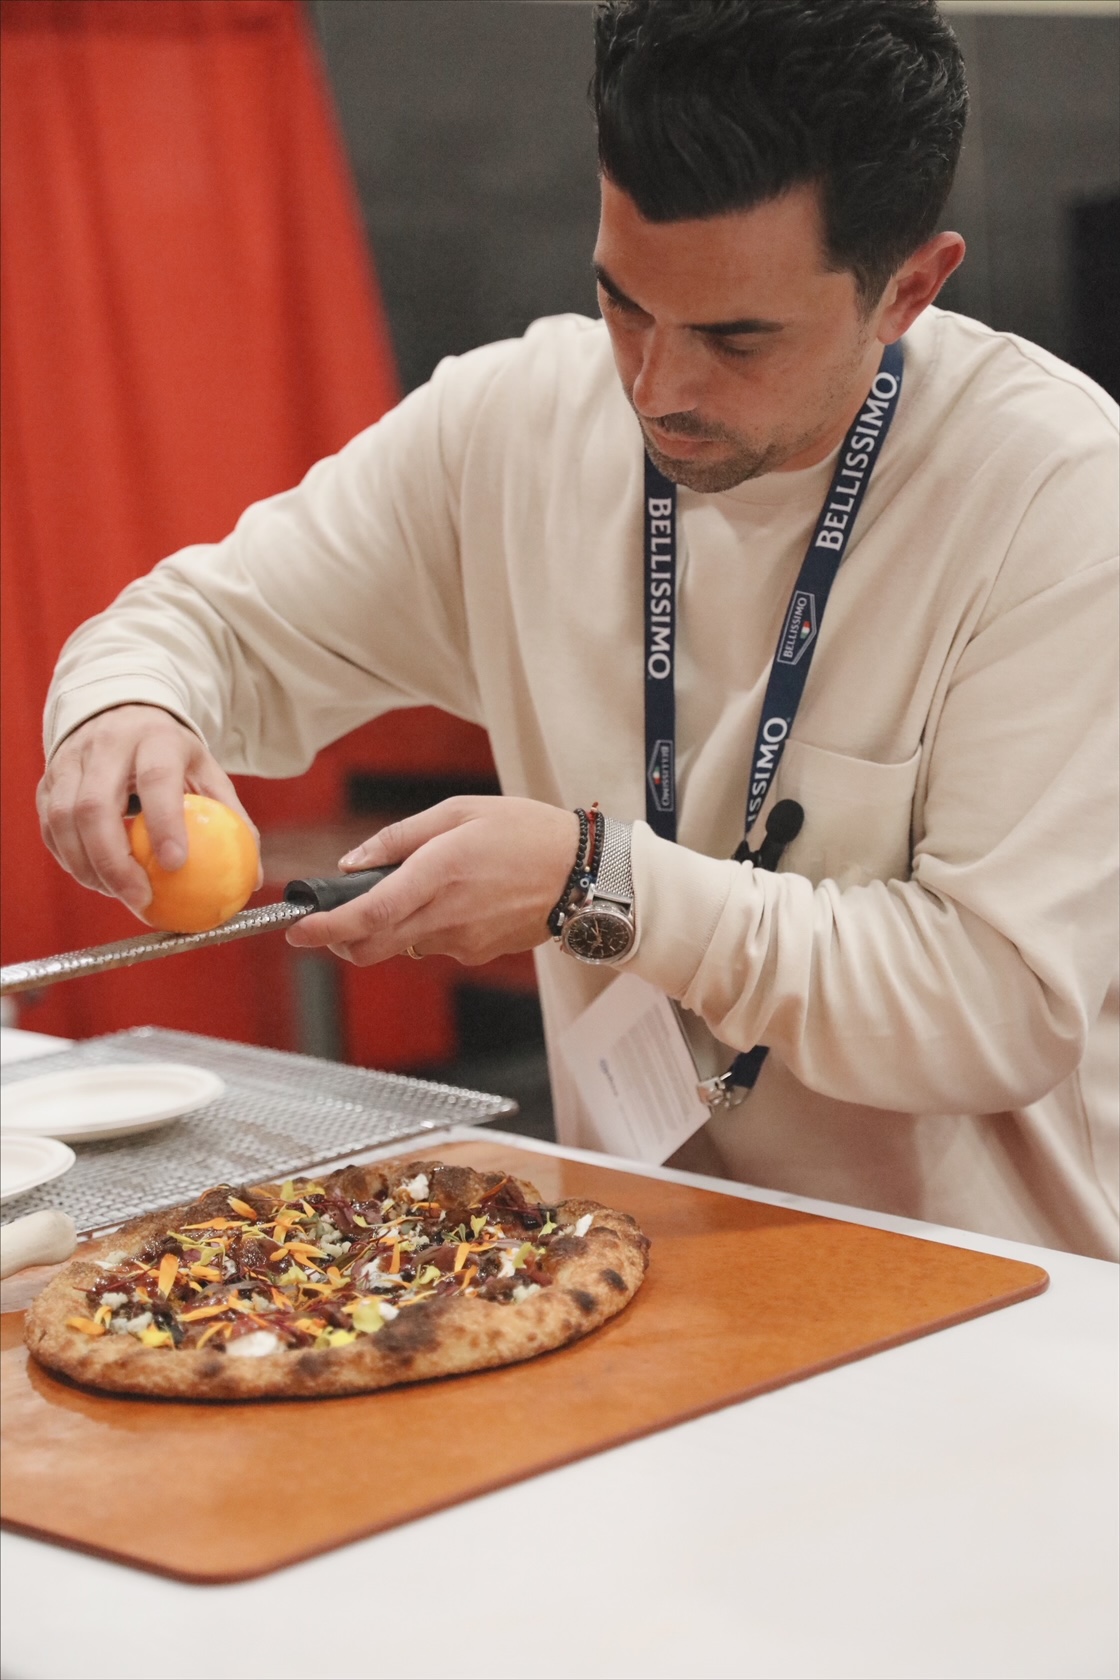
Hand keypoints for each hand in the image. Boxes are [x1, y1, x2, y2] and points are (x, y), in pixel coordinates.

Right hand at [37, 704, 259, 912]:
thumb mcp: (206, 770)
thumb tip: (251, 877)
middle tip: (140, 898)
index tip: (176, 864)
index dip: (164, 822)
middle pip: (95, 806)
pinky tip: (96, 878)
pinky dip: (70, 860)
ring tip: (119, 892)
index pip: (156, 779)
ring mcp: (69, 762)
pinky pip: (49, 829)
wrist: (120, 711)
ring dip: (88, 868)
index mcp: (154, 738)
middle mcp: (105, 745)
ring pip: (63, 820)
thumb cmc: (169, 752)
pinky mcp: (48, 782)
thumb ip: (231, 819)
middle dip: (114, 862)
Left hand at [286, 796, 579, 965]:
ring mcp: (462, 940)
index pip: (368, 915)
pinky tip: (456, 899)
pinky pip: (435, 944)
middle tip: (331, 922)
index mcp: (437, 873)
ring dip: (392, 925)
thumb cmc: (525, 833)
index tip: (297, 930)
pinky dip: (427, 926)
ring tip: (422, 887)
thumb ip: (400, 838)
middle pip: (372, 946)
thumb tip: (353, 862)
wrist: (583, 874)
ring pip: (402, 944)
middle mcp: (445, 915)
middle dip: (342, 940)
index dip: (325, 929)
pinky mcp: (477, 952)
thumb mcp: (459, 812)